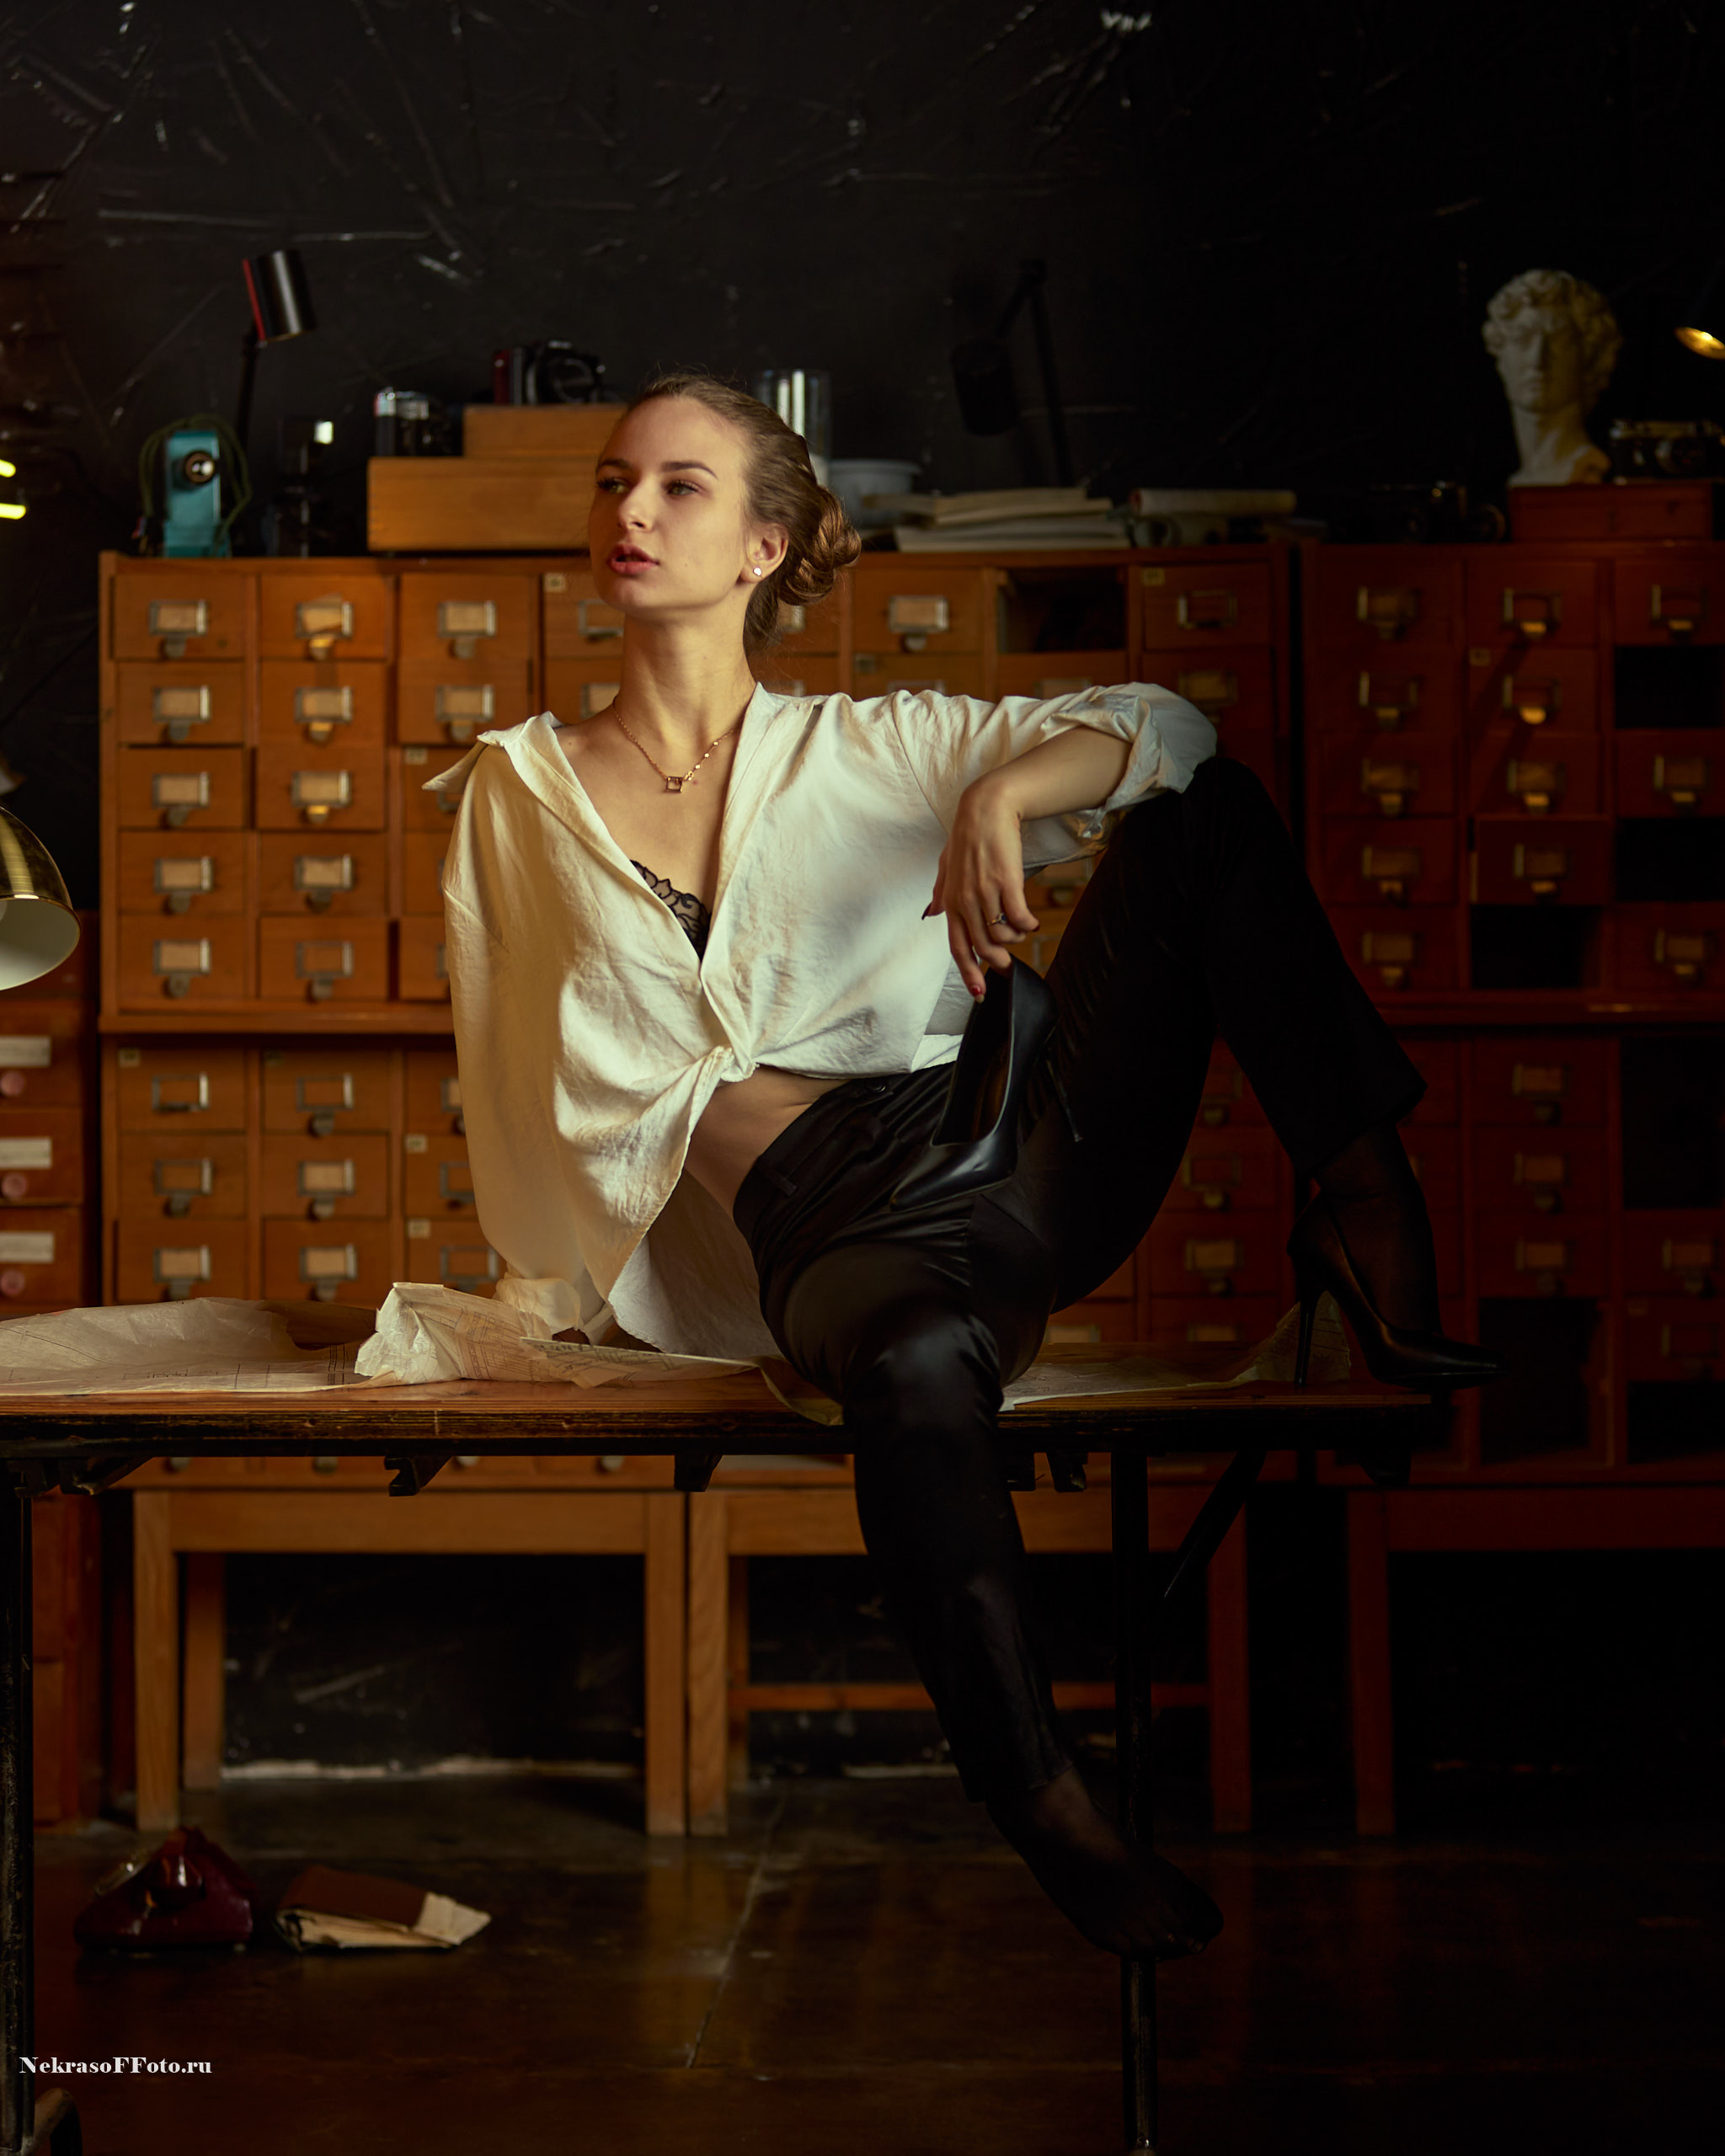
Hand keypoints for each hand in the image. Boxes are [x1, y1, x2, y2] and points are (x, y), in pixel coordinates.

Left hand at [925, 774, 1040, 997]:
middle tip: (1009, 965)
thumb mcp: (946, 865)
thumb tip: (931, 912)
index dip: (969, 973)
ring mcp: (985, 892)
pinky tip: (1032, 921)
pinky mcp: (1006, 882)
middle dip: (999, 962)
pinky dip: (1028, 925)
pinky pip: (1019, 917)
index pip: (958, 947)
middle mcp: (965, 901)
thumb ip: (941, 892)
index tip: (979, 992)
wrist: (985, 810)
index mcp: (950, 902)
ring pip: (1003, 934)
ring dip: (1015, 940)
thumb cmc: (967, 836)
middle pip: (983, 947)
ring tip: (1020, 932)